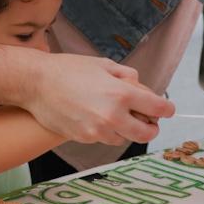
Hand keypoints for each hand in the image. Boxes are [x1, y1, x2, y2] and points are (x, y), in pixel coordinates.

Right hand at [22, 54, 174, 144]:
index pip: (158, 108)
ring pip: (126, 138)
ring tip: (116, 114)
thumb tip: (141, 88)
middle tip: (147, 118)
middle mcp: (112, 115)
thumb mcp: (103, 65)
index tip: (167, 108)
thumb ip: (127, 77)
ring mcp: (98, 130)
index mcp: (121, 93)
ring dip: (128, 129)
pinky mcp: (84, 138)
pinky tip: (98, 116)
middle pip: (147, 132)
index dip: (167, 108)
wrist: (36, 83)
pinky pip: (105, 139)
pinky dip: (108, 131)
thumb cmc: (68, 70)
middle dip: (151, 126)